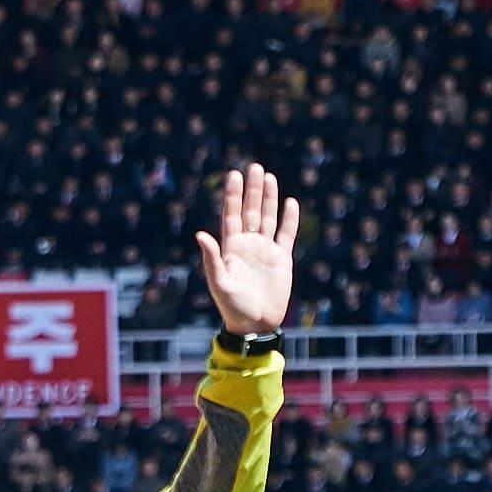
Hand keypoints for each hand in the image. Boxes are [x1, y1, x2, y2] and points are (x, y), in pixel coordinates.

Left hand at [197, 162, 301, 333]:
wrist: (255, 324)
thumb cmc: (232, 306)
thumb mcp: (219, 282)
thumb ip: (211, 258)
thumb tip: (200, 234)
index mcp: (231, 248)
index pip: (232, 215)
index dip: (233, 195)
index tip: (233, 174)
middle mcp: (248, 245)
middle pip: (250, 211)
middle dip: (252, 190)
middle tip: (254, 167)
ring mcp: (265, 250)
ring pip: (267, 218)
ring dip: (268, 198)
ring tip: (269, 177)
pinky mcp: (282, 259)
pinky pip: (286, 234)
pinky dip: (289, 219)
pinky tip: (291, 202)